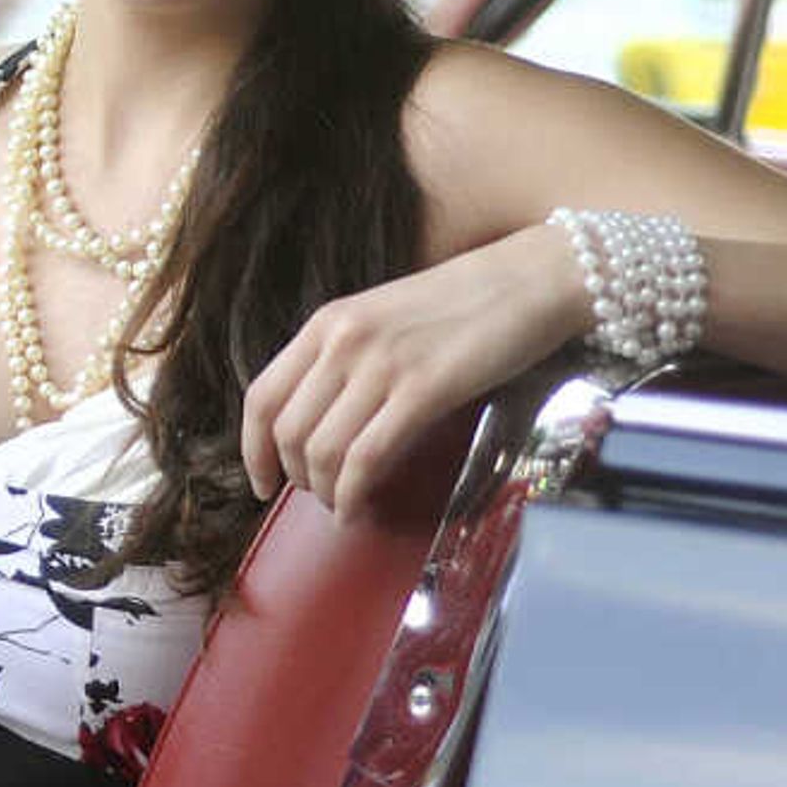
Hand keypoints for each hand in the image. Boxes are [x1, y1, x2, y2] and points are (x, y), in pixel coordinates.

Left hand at [241, 225, 589, 519]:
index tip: (263, 482)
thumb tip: (323, 420)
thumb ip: (348, 359)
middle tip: (318, 496)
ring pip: (321, 451)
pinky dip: (353, 494)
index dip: (253, 449)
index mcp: (327, 322)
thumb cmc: (466, 304)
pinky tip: (359, 508)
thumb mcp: (385, 319)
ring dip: (325, 491)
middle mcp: (343, 341)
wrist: (533, 278)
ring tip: (342, 505)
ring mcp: (381, 364)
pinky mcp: (424, 390)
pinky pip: (367, 458)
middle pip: (288, 432)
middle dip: (295, 477)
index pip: (262, 396)